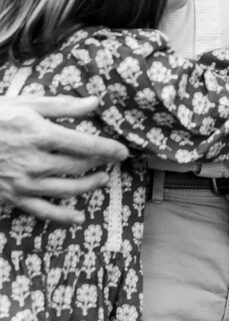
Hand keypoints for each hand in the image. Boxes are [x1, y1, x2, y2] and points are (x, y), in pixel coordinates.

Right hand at [0, 96, 127, 223]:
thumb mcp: (25, 103)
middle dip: (100, 165)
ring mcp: (24, 182)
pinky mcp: (13, 197)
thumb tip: (95, 102)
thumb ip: (62, 105)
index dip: (107, 149)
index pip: (84, 144)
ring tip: (102, 180)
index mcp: (40, 134)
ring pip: (67, 189)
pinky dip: (64, 217)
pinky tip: (79, 218)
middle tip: (112, 162)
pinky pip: (44, 212)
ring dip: (89, 186)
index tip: (123, 152)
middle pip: (78, 167)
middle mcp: (35, 161)